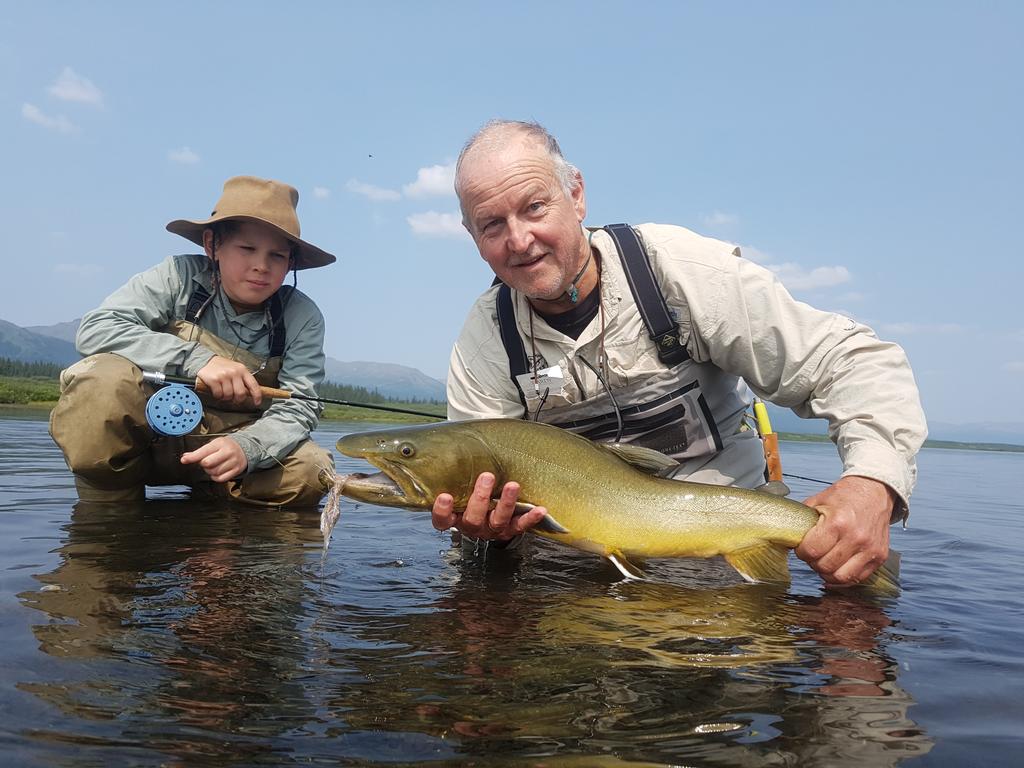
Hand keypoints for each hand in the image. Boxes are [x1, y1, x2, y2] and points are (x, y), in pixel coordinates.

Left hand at [181, 436, 247, 481]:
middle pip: (208, 463)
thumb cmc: (226, 447)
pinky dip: (216, 477)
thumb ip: (199, 451)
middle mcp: (227, 452)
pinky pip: (221, 478)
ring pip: (214, 472)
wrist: (245, 449)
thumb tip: (186, 456)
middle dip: (204, 464)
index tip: (184, 460)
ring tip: (214, 466)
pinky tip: (218, 471)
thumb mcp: (214, 444)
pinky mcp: (236, 470)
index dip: (193, 457)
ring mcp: (233, 462)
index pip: (204, 451)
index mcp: (220, 443)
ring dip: (210, 471)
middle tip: (206, 462)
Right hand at [196, 356, 262, 405]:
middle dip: (238, 399)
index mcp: (242, 370)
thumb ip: (243, 380)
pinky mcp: (214, 380)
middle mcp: (234, 372)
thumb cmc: (222, 367)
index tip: (257, 402)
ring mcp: (224, 376)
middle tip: (234, 399)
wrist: (206, 361)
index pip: (253, 385)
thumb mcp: (236, 369)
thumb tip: (250, 393)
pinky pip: (219, 394)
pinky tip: (217, 391)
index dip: (257, 396)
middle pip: (241, 393)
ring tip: (223, 392)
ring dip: (226, 397)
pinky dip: (218, 396)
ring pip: (229, 395)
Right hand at [431, 472, 547, 540]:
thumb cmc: (470, 490)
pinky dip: (530, 518)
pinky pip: (520, 526)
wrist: (491, 508)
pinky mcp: (510, 530)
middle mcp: (472, 526)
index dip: (442, 510)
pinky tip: (540, 509)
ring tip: (512, 486)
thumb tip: (452, 442)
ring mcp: (492, 529)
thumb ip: (455, 473)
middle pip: (473, 519)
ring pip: (498, 521)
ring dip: (506, 503)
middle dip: (480, 498)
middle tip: (487, 476)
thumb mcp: (459, 484)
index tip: (445, 496)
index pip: (442, 519)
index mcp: (455, 517)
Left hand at [795, 475, 895, 586]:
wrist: (873, 491)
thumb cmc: (844, 496)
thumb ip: (802, 520)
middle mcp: (856, 538)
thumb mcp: (818, 501)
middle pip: (824, 567)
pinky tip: (838, 566)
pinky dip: (844, 576)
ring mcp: (870, 549)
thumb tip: (787, 536)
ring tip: (825, 560)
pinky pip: (857, 578)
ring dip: (828, 572)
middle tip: (813, 553)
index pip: (811, 551)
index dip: (801, 552)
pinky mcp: (880, 557)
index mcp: (838, 522)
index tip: (802, 547)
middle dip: (813, 562)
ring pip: (840, 577)